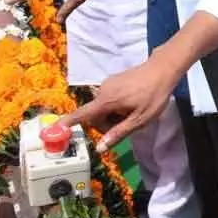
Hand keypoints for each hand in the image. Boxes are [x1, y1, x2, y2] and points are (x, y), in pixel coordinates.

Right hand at [61, 53, 178, 151]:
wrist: (163, 69)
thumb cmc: (153, 96)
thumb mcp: (139, 120)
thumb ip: (118, 134)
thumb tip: (100, 148)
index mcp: (106, 101)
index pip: (83, 114)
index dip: (68, 123)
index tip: (54, 129)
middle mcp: (102, 91)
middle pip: (95, 115)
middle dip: (107, 124)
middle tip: (127, 123)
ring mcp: (107, 84)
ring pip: (102, 108)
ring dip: (113, 115)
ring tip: (132, 112)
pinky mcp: (113, 81)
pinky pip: (107, 100)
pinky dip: (115, 106)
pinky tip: (131, 104)